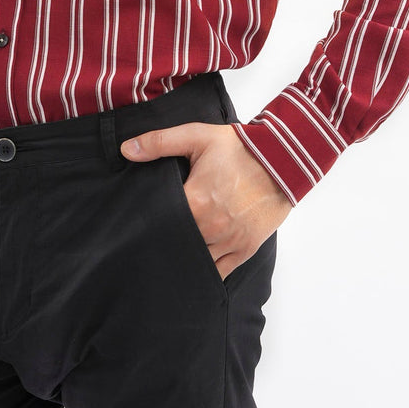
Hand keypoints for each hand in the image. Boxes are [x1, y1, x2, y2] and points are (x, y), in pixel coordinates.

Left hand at [120, 123, 292, 278]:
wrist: (282, 159)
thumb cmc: (238, 147)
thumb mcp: (196, 136)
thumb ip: (158, 142)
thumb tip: (126, 150)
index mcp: (196, 202)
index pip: (161, 224)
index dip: (149, 225)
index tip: (138, 225)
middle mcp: (212, 228)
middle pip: (177, 244)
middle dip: (165, 242)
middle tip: (149, 242)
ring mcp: (230, 242)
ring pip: (197, 261)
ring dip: (184, 257)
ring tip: (170, 253)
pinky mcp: (246, 249)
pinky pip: (220, 271)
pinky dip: (206, 270)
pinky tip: (193, 266)